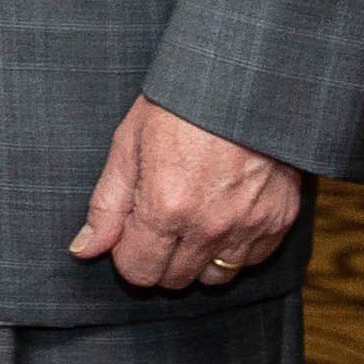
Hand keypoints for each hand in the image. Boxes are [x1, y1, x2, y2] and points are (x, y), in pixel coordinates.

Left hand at [67, 96, 304, 291]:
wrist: (246, 84)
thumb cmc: (180, 107)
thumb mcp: (128, 145)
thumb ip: (107, 205)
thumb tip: (84, 250)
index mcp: (166, 207)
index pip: (138, 271)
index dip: (127, 254)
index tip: (130, 229)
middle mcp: (209, 226)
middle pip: (174, 280)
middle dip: (159, 257)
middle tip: (159, 219)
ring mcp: (250, 226)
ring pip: (215, 276)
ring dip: (198, 258)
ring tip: (193, 218)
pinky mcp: (280, 221)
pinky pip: (251, 259)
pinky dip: (234, 247)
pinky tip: (224, 214)